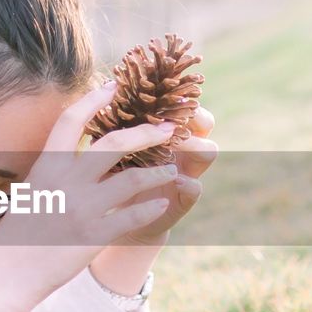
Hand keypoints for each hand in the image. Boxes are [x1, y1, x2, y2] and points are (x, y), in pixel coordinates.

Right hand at [0, 82, 181, 310]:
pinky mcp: (94, 235)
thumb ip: (55, 169)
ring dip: (157, 172)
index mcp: (47, 165)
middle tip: (168, 128)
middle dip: (146, 132)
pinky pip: (133, 216)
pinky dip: (151, 207)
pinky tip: (162, 203)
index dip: (93, 100)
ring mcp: (82, 208)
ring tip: (170, 170)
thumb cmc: (19, 231)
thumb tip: (76, 149)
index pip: (71, 120)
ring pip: (132, 179)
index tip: (113, 85)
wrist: (9, 273)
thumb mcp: (33, 190)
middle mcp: (65, 181)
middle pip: (114, 144)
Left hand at [109, 105, 216, 246]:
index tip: (163, 92)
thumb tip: (103, 92)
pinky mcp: (183, 200)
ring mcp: (186, 172)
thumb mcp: (108, 151)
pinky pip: (196, 188)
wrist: (112, 220)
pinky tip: (175, 180)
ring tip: (173, 144)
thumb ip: (114, 127)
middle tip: (173, 117)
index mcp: (162, 132)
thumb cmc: (108, 179)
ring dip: (193, 144)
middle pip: (205, 123)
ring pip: (208, 151)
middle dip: (195, 116)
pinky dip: (189, 183)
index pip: (181, 106)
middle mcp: (180, 149)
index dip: (178, 97)